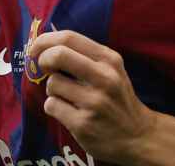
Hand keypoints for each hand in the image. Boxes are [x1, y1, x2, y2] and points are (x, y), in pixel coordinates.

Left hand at [30, 30, 157, 164]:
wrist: (138, 136)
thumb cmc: (117, 98)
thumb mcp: (112, 70)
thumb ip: (85, 56)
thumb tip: (46, 44)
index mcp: (109, 60)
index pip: (69, 37)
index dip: (45, 40)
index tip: (36, 48)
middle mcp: (104, 78)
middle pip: (57, 55)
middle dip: (43, 60)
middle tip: (44, 68)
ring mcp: (94, 102)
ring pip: (52, 84)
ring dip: (52, 90)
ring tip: (67, 97)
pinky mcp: (83, 124)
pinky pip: (51, 106)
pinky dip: (54, 108)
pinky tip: (69, 112)